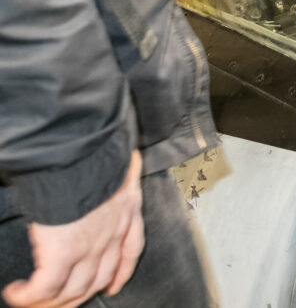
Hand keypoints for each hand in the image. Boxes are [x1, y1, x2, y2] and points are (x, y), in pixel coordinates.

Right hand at [3, 151, 144, 307]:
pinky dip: (29, 296)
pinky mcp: (63, 254)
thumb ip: (116, 176)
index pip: (130, 250)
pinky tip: (17, 293)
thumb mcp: (116, 166)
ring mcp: (90, 246)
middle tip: (61, 303)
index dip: (120, 274)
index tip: (112, 286)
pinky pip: (45, 288)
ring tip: (34, 302)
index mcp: (127, 209)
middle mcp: (113, 231)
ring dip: (52, 302)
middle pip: (99, 279)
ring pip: (74, 291)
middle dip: (79, 296)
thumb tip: (117, 166)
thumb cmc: (93, 151)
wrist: (80, 152)